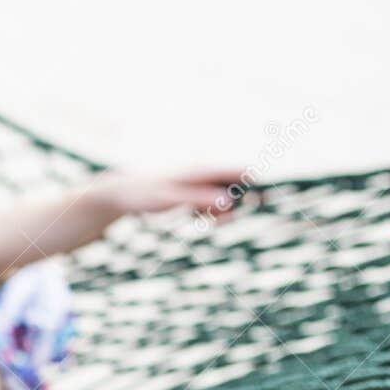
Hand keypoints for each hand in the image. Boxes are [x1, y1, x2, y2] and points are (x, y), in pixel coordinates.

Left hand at [82, 170, 245, 227]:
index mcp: (201, 168)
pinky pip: (211, 201)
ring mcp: (198, 180)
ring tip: (206, 220)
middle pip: (235, 184)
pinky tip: (199, 217)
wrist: (122, 192)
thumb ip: (199, 199)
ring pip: (224, 195)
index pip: (238, 170)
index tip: (268, 197)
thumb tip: (229, 202)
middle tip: (224, 219)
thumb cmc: (145, 193)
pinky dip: (210, 211)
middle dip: (238, 202)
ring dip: (222, 210)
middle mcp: (203, 170)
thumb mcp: (172, 199)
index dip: (256, 182)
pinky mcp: (192, 190)